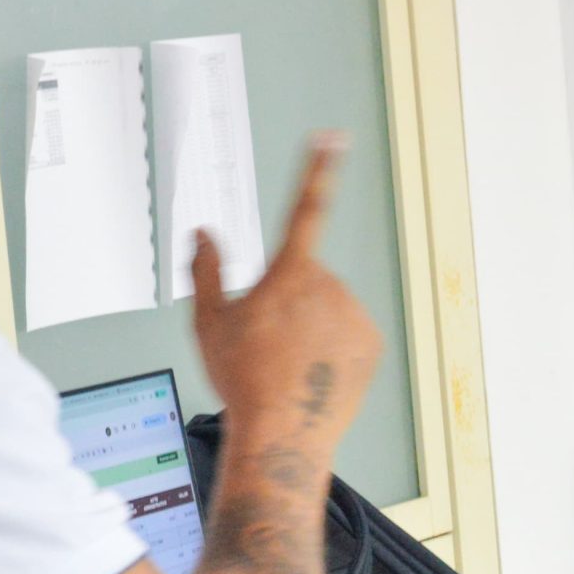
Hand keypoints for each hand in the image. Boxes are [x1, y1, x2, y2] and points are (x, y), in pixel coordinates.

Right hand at [189, 135, 382, 454]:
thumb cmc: (242, 381)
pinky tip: (312, 372)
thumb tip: (202, 234)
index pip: (304, 208)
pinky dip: (332, 345)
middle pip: (305, 277)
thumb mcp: (209, 323)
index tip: (334, 138)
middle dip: (288, 298)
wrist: (282, 435)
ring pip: (328, 306)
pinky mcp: (370, 341)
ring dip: (310, 324)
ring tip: (289, 363)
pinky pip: (347, 331)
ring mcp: (354, 314)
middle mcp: (328, 287)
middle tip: (267, 342)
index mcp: (289, 273)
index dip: (317, 169)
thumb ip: (205, 271)